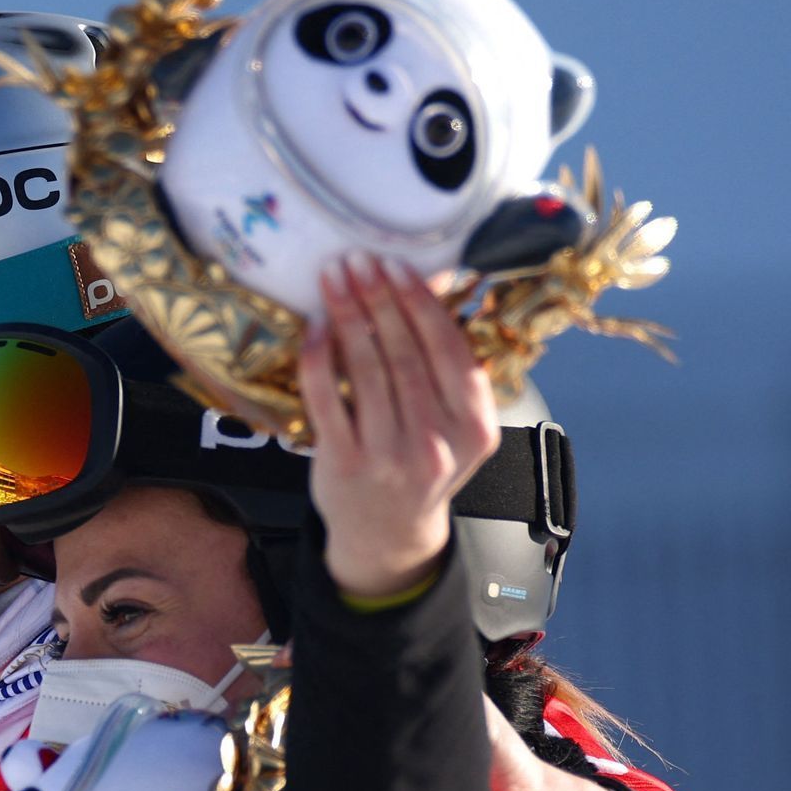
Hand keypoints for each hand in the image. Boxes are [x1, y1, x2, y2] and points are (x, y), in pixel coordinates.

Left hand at [300, 255, 499, 597]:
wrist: (388, 531)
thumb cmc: (423, 461)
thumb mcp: (456, 424)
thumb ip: (449, 367)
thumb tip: (432, 283)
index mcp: (475, 427)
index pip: (450, 352)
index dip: (422, 304)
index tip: (397, 266)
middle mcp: (436, 443)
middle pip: (405, 355)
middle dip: (379, 299)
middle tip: (359, 260)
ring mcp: (389, 456)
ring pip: (367, 370)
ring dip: (349, 316)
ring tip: (335, 279)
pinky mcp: (344, 463)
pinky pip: (328, 399)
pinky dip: (319, 358)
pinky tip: (316, 327)